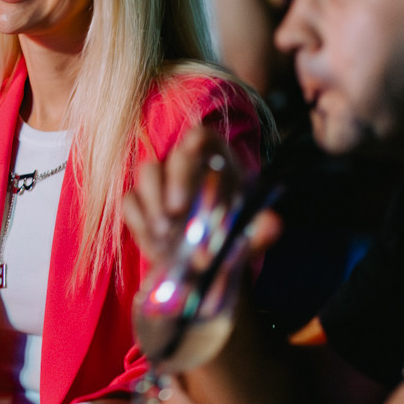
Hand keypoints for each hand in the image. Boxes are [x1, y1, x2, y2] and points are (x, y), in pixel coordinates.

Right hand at [121, 127, 281, 272]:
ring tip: (165, 233)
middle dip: (175, 179)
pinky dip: (140, 222)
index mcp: (215, 161)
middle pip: (175, 157)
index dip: (197, 139)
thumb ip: (260, 230)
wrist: (206, 266)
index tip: (192, 147)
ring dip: (153, 201)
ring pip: (147, 173)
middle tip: (177, 209)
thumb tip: (273, 224)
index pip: (204, 137)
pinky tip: (154, 244)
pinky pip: (130, 203)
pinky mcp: (140, 206)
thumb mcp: (249, 236)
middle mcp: (185, 165)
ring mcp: (159, 183)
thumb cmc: (230, 239)